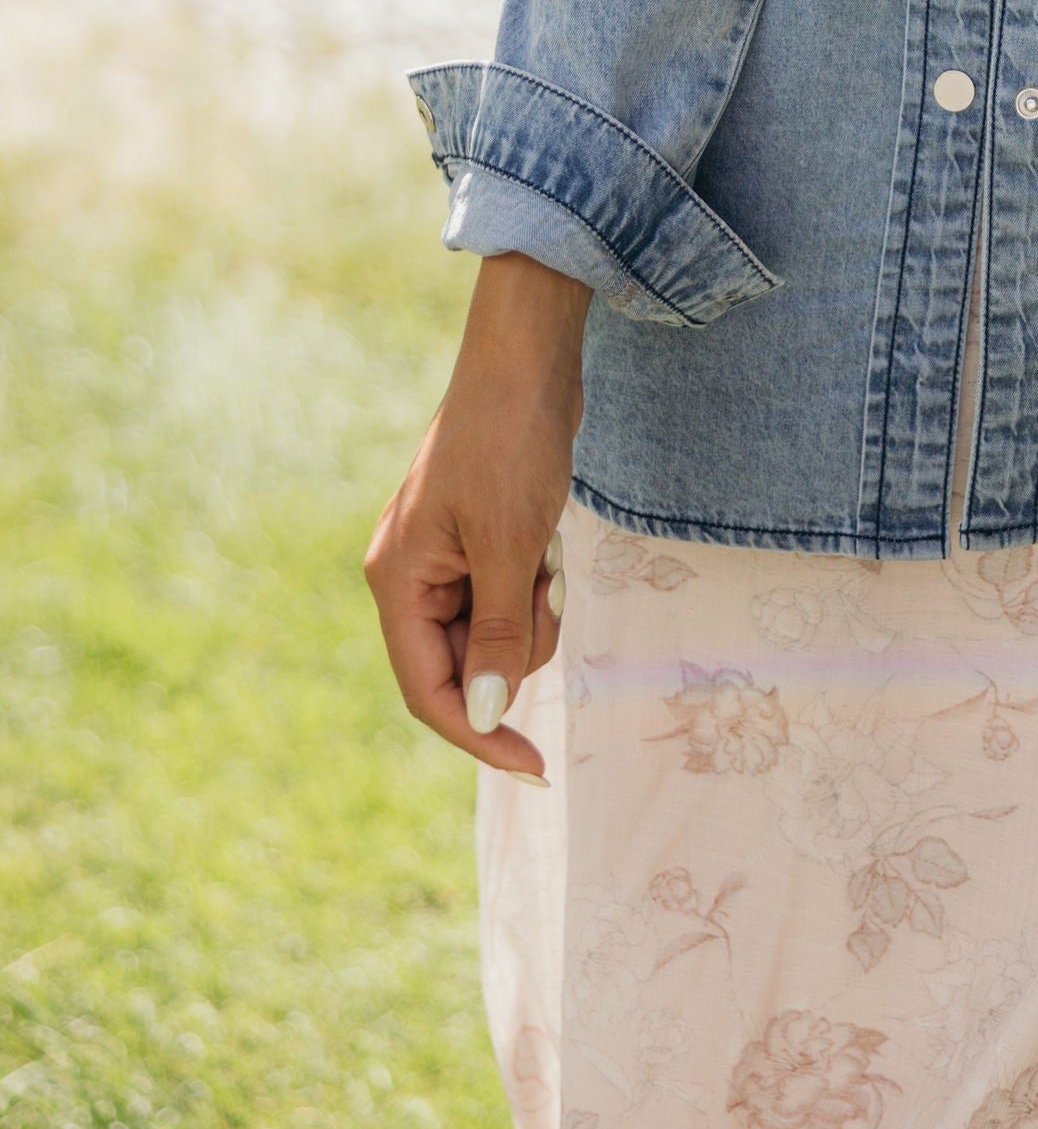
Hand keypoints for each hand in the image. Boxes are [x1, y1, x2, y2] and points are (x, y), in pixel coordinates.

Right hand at [364, 253, 589, 780]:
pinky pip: (509, 596)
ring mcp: (443, 560)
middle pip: (467, 665)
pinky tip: (548, 539)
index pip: (429, 692)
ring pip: (494, 634)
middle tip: (545, 588)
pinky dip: (535, 582)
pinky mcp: (477, 542)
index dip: (479, 735)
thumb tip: (488, 713)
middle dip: (518, 644)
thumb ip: (496, 634)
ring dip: (532, 609)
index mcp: (398, 583)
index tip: (534, 767)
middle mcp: (410, 578)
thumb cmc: (510, 443)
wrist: (528, 360)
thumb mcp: (509, 546)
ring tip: (545, 552)